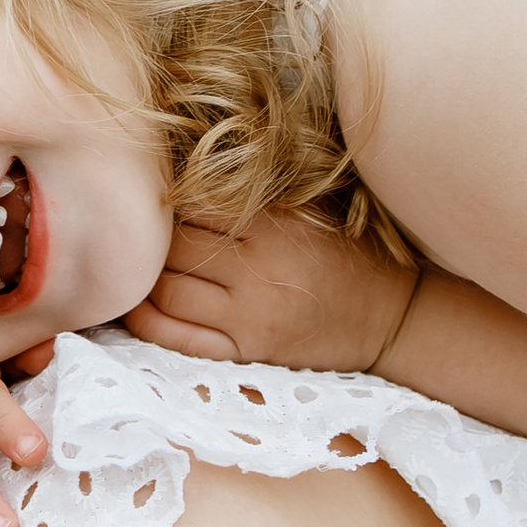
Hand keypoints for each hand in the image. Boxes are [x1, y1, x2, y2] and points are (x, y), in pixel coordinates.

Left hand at [126, 210, 417, 374]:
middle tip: (141, 230)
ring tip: (138, 265)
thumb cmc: (350, 257)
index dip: (171, 199)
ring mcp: (250, 319)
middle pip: (174, 249)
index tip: (161, 195)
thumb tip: (189, 174)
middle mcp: (260, 274)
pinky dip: (147, 321)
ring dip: (145, 278)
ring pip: (167, 292)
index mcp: (278, 228)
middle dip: (153, 238)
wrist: (391, 320)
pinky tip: (136, 305)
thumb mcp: (312, 212)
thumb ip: (258, 195)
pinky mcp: (246, 353)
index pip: (197, 205)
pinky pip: (178, 338)